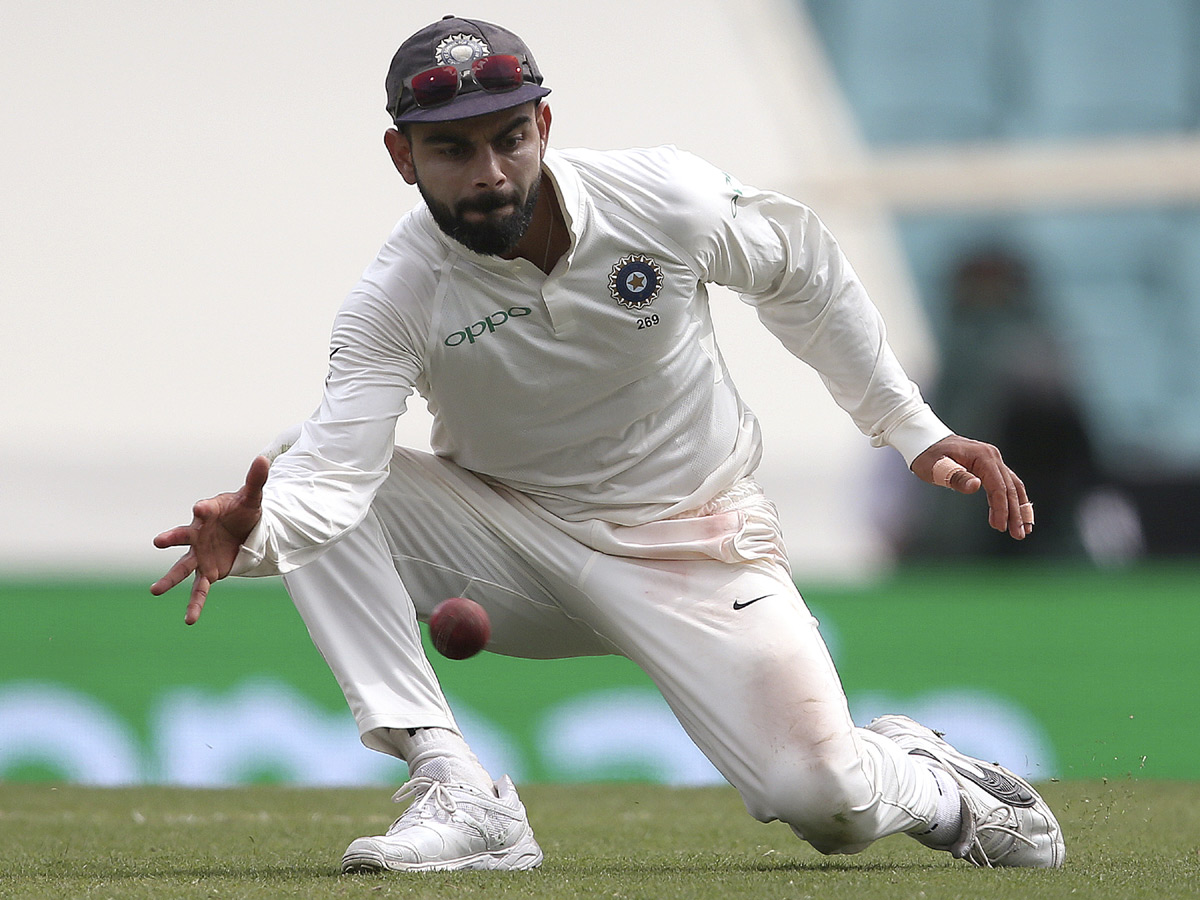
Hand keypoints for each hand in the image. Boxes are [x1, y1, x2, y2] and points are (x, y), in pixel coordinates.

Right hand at [150, 455, 269, 623]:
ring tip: (154, 590)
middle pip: (182, 536)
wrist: (245, 529)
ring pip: (182, 568)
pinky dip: (195, 604)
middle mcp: (198, 534)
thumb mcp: (253, 497)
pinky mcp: (209, 571)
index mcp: (208, 513)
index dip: (204, 508)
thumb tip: (264, 458)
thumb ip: (256, 480)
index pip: (204, 509)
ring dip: (169, 579)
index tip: (201, 508)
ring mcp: (200, 555)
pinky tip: (189, 620)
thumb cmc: (243, 510)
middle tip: (158, 541)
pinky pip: (200, 590)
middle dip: (172, 538)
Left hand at [911, 436, 1032, 539]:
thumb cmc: (928, 455)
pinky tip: (1013, 516)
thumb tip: (976, 486)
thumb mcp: (936, 468)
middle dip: (1016, 513)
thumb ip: (956, 477)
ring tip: (1022, 530)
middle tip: (1019, 535)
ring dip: (1019, 508)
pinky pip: (1006, 484)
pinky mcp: (989, 466)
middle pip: (1009, 487)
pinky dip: (1012, 500)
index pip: (998, 486)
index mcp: (982, 456)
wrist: (925, 440)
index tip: (1000, 527)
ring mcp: (992, 460)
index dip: (1001, 508)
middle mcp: (992, 457)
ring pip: (1012, 486)